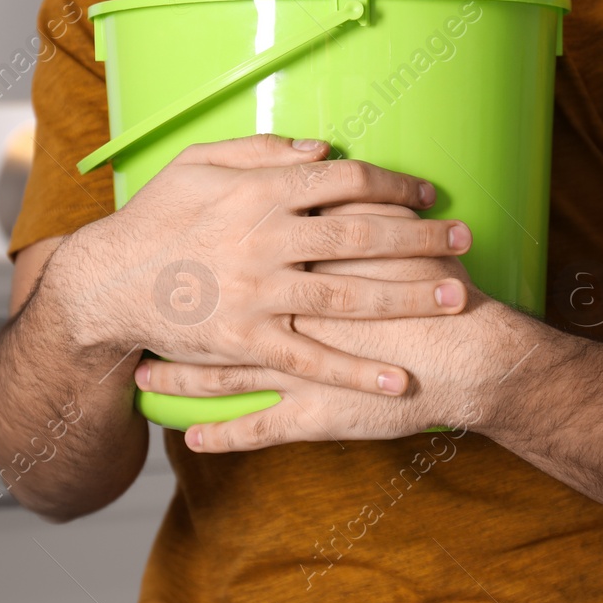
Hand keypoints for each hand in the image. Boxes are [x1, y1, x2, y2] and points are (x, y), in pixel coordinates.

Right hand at [52, 135, 472, 396]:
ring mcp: (257, 293)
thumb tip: (323, 148)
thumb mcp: (198, 163)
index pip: (344, 180)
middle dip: (421, 238)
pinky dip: (356, 371)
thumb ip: (261, 149)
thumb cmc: (155, 217)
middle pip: (360, 235)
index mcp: (259, 191)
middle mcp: (264, 238)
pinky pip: (310, 358)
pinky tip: (398, 380)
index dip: (394, 183)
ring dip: (408, 297)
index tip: (428, 193)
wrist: (105, 284)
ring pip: (347, 296)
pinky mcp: (246, 340)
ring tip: (457, 297)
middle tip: (467, 239)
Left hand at [134, 202, 531, 449]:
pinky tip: (193, 441)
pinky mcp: (312, 413)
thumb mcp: (391, 224)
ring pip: (223, 377)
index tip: (161, 250)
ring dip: (182, 381)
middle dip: (170, 319)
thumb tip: (320, 161)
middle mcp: (284, 316)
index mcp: (299, 267)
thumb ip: (349, 195)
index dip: (196, 252)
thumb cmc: (437, 284)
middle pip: (213, 316)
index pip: (235, 258)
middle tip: (134, 316)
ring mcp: (295, 368)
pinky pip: (256, 429)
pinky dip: (224, 436)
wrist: (468, 352)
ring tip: (143, 380)